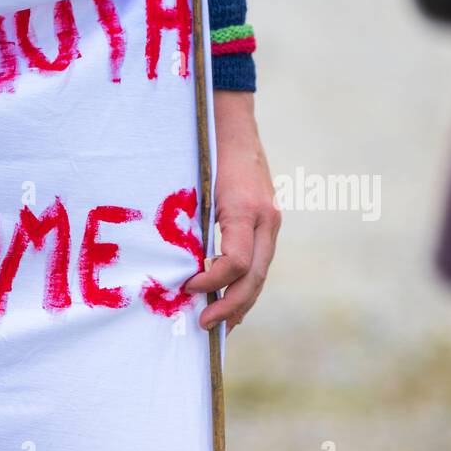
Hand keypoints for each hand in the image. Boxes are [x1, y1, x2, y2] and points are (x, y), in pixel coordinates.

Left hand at [184, 90, 279, 331]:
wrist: (232, 125)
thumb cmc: (206, 154)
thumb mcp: (197, 189)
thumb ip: (192, 226)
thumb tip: (178, 269)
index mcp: (248, 210)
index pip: (236, 262)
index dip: (212, 282)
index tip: (186, 287)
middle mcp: (267, 219)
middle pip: (255, 277)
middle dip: (231, 307)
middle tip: (204, 326)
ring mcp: (271, 221)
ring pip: (261, 273)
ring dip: (240, 303)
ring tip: (219, 325)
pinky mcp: (268, 222)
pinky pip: (260, 261)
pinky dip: (245, 285)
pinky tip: (230, 302)